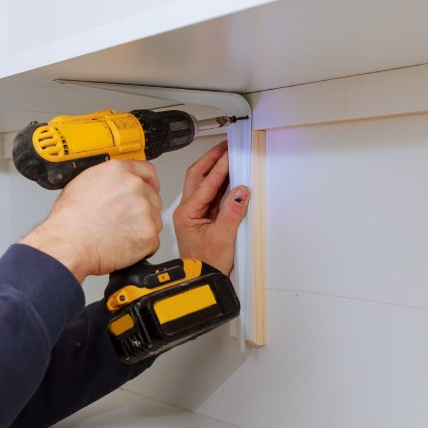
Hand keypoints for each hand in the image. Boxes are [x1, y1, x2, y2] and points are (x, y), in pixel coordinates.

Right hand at [21, 160, 162, 281]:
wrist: (69, 244)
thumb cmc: (69, 220)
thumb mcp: (83, 183)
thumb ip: (108, 178)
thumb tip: (115, 183)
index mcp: (119, 171)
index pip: (147, 171)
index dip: (149, 182)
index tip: (150, 188)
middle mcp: (135, 187)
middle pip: (152, 197)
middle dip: (142, 209)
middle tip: (124, 220)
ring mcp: (144, 211)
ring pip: (154, 219)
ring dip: (142, 227)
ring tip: (119, 234)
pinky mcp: (148, 234)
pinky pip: (152, 240)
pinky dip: (141, 246)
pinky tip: (123, 245)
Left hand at [173, 141, 249, 274]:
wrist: (202, 282)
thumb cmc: (205, 265)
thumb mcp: (223, 239)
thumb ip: (232, 213)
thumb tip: (240, 191)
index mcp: (187, 213)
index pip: (206, 183)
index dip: (220, 167)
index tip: (231, 154)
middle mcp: (187, 211)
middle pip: (197, 175)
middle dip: (212, 158)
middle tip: (226, 145)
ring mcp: (194, 213)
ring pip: (203, 182)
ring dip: (215, 168)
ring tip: (228, 155)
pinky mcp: (203, 217)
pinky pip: (211, 193)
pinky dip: (220, 182)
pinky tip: (231, 177)